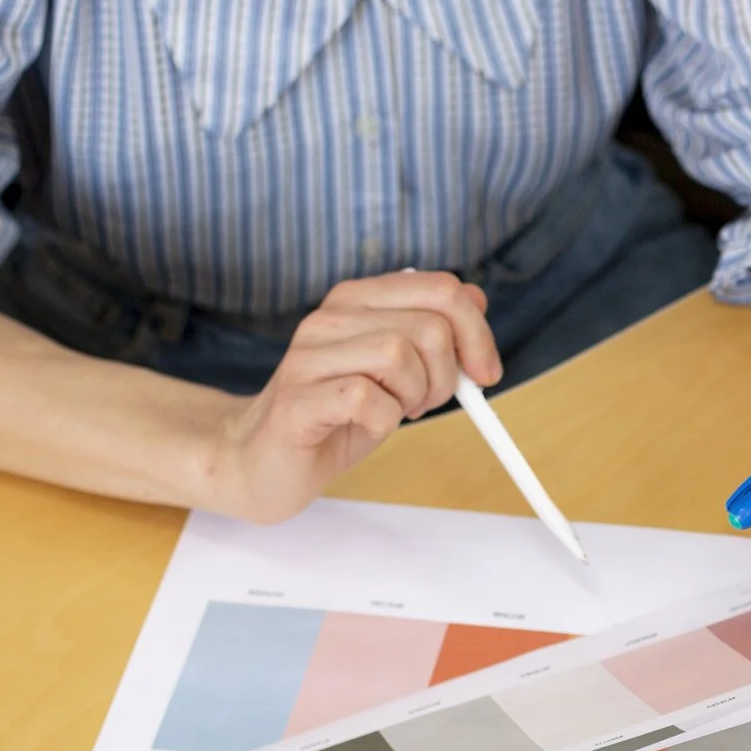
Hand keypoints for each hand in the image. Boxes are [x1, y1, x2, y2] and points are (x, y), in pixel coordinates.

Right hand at [207, 270, 498, 521]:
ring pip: (399, 356)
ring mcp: (308, 356)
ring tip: (392, 412)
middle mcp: (330, 317)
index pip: (441, 289)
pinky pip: (367, 399)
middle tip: (424, 402)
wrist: (264, 460)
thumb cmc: (337, 415)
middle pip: (430, 326)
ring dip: (413, 397)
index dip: (477, 333)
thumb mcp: (398, 372)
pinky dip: (384, 421)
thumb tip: (477, 299)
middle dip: (447, 376)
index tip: (485, 374)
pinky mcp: (296, 400)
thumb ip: (433, 333)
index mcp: (358, 299)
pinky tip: (363, 426)